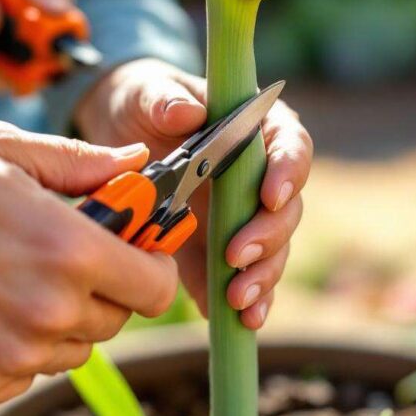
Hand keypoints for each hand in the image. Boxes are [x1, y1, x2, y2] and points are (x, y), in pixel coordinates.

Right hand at [0, 122, 177, 403]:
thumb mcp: (6, 148)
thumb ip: (81, 162)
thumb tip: (135, 163)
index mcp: (70, 249)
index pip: (156, 286)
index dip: (153, 266)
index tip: (135, 250)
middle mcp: (50, 308)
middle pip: (119, 318)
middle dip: (108, 287)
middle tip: (69, 253)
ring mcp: (14, 349)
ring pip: (78, 347)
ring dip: (67, 318)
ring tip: (23, 275)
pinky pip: (31, 370)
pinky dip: (25, 346)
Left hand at [75, 60, 312, 329]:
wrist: (123, 134)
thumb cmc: (145, 102)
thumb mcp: (147, 93)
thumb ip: (166, 100)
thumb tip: (189, 114)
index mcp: (258, 129)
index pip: (292, 146)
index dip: (288, 172)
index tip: (270, 195)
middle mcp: (262, 176)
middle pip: (287, 208)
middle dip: (268, 236)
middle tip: (238, 255)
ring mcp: (246, 216)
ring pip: (273, 250)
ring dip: (262, 277)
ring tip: (237, 299)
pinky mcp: (224, 249)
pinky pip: (246, 278)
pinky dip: (247, 302)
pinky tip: (239, 322)